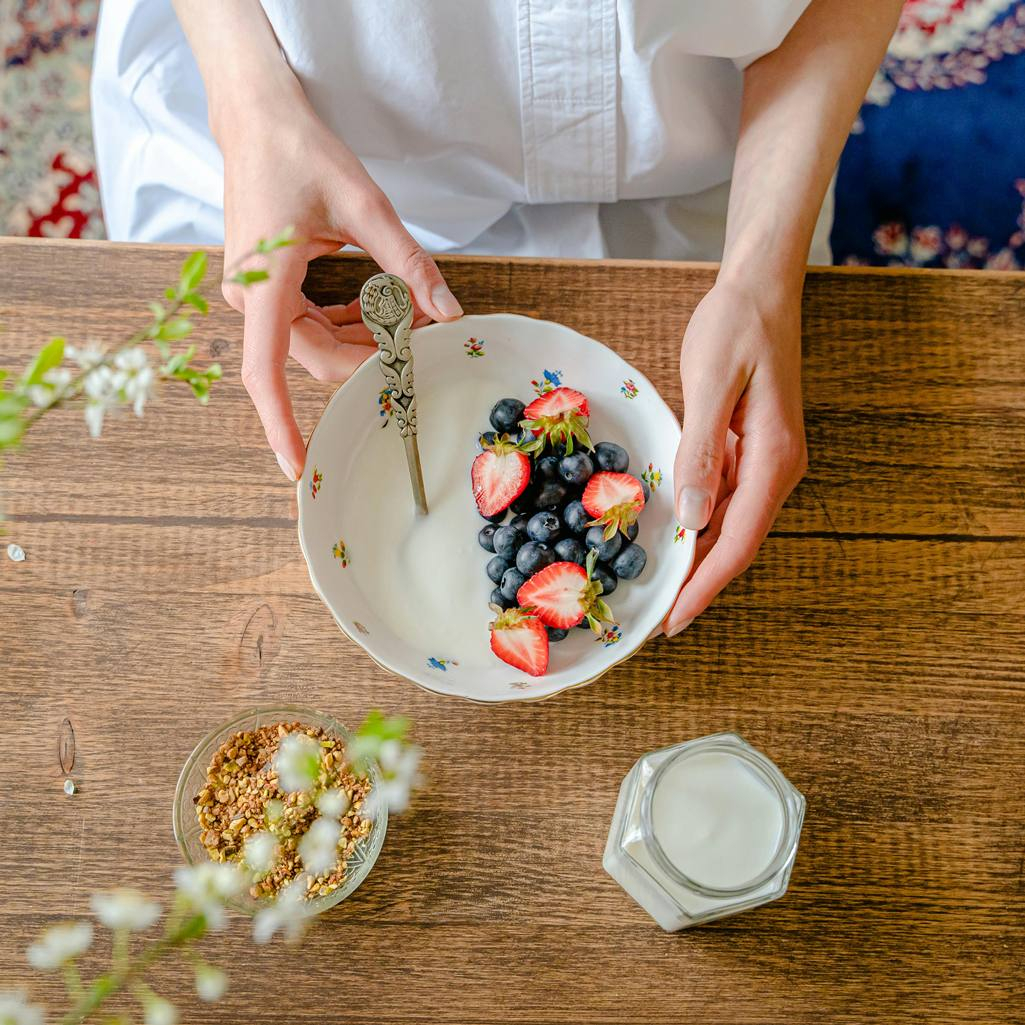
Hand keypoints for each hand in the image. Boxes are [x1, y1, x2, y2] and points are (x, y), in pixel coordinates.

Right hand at [217, 80, 461, 480]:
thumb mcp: (365, 205)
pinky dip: (350, 324)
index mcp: (264, 283)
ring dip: (366, 341)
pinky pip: (311, 325)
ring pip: (317, 345)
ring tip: (415, 319)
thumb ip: (408, 264)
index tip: (297, 467)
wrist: (257, 115)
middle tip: (426, 342)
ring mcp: (257, 295)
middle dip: (372, 359)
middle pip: (316, 358)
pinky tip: (384, 309)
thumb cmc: (299, 149)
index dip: (280, 426)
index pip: (265, 374)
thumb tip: (449, 312)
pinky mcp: (268, 287)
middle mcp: (252, 299)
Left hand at [664, 279, 807, 635]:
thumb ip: (701, 450)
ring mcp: (764, 460)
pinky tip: (669, 537)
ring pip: (729, 525)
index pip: (738, 541)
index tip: (672, 621)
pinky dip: (696, 524)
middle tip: (655, 619)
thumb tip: (694, 516)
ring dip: (696, 558)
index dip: (705, 586)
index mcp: (774, 457)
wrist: (760, 288)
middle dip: (698, 583)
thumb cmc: (736, 325)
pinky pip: (722, 499)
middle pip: (736, 543)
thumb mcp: (712, 382)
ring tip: (657, 589)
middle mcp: (776, 468)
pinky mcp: (748, 449)